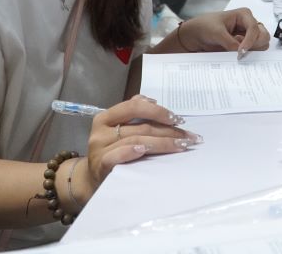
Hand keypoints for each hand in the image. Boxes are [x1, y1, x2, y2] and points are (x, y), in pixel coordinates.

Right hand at [83, 94, 197, 203]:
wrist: (91, 180)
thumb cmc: (111, 152)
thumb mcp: (118, 130)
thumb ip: (132, 113)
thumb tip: (152, 101)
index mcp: (105, 117)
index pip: (133, 106)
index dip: (157, 111)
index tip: (177, 119)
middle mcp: (100, 131)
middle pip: (141, 126)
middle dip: (169, 131)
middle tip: (189, 137)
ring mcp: (99, 149)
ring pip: (136, 140)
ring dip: (163, 143)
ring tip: (182, 146)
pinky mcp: (101, 166)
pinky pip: (118, 156)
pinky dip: (132, 151)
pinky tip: (145, 150)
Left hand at [178, 8, 270, 54]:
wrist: (194, 36)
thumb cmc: (204, 27)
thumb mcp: (216, 33)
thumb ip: (230, 42)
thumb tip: (241, 53)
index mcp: (244, 15)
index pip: (254, 28)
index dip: (250, 41)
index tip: (241, 51)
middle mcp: (249, 25)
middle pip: (263, 36)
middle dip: (255, 45)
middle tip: (242, 52)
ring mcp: (248, 36)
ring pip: (261, 45)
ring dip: (253, 51)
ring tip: (238, 53)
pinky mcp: (244, 46)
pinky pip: (253, 53)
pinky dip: (249, 56)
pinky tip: (238, 57)